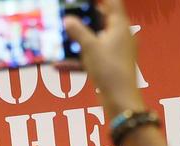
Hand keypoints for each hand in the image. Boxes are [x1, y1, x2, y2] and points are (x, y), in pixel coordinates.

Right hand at [63, 0, 143, 116]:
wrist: (120, 102)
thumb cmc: (110, 70)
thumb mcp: (90, 47)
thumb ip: (77, 31)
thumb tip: (68, 20)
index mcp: (120, 26)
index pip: (112, 2)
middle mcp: (120, 37)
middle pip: (101, 19)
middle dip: (84, 15)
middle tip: (69, 11)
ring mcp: (115, 52)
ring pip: (94, 39)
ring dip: (78, 38)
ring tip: (61, 33)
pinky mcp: (109, 66)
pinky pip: (92, 58)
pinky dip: (77, 60)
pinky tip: (58, 66)